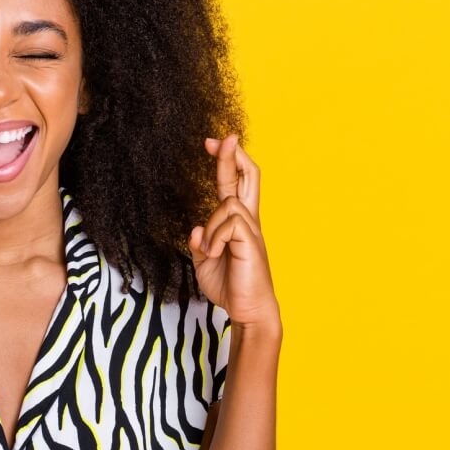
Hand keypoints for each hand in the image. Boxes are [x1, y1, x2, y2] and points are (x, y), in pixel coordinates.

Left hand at [188, 133, 279, 330]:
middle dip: (234, 155)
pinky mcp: (252, 241)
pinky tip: (215, 253)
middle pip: (248, 177)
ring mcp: (252, 230)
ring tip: (209, 250)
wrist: (248, 311)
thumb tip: (196, 228)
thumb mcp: (205, 262)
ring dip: (211, 226)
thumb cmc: (230, 287)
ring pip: (227, 204)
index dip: (225, 160)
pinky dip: (215, 239)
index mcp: (238, 223)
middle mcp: (248, 221)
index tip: (212, 142)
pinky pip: (228, 225)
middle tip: (223, 138)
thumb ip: (200, 242)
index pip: (234, 183)